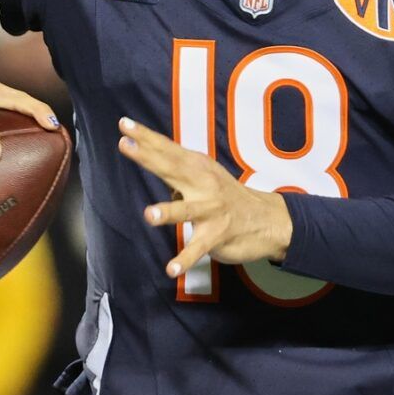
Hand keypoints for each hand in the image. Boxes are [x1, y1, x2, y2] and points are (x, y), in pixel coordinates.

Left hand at [116, 117, 293, 278]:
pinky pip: (198, 249)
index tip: (125, 125)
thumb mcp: (205, 176)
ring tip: (149, 215)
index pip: (168, 150)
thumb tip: (150, 159)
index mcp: (199, 168)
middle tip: (126, 146)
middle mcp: (204, 185)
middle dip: (149, 158)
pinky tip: (171, 270)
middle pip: (173, 169)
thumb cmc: (228, 196)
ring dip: (169, 212)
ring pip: (187, 211)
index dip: (147, 137)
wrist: (269, 220)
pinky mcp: (218, 236)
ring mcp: (212, 210)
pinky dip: (184, 260)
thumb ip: (177, 169)